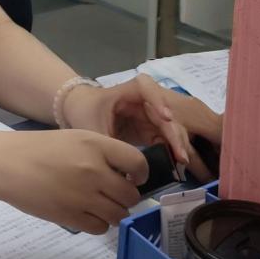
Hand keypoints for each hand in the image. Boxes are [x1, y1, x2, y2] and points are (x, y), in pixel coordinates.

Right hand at [0, 129, 148, 234]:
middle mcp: (94, 171)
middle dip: (125, 196)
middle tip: (111, 192)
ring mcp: (83, 196)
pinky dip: (97, 222)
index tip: (133, 176)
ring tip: (97, 203)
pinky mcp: (71, 217)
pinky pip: (100, 227)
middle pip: (131, 195)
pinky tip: (84, 211)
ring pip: (119, 215)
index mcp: (96, 145)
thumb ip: (103, 154)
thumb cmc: (38, 148)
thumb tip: (127, 175)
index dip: (140, 173)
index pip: (138, 163)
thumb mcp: (75, 139)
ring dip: (113, 211)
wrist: (5, 163)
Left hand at [63, 74, 223, 183]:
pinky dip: (171, 149)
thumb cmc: (84, 111)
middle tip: (180, 154)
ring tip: (181, 161)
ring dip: (177, 143)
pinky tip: (176, 163)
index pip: (146, 87)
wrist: (78, 111)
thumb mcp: (91, 127)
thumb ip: (107, 146)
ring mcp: (149, 115)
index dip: (158, 100)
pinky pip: (165, 138)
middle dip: (174, 132)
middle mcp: (144, 100)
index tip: (166, 116)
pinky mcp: (150, 129)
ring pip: (169, 127)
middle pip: (164, 112)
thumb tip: (121, 171)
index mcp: (128, 91)